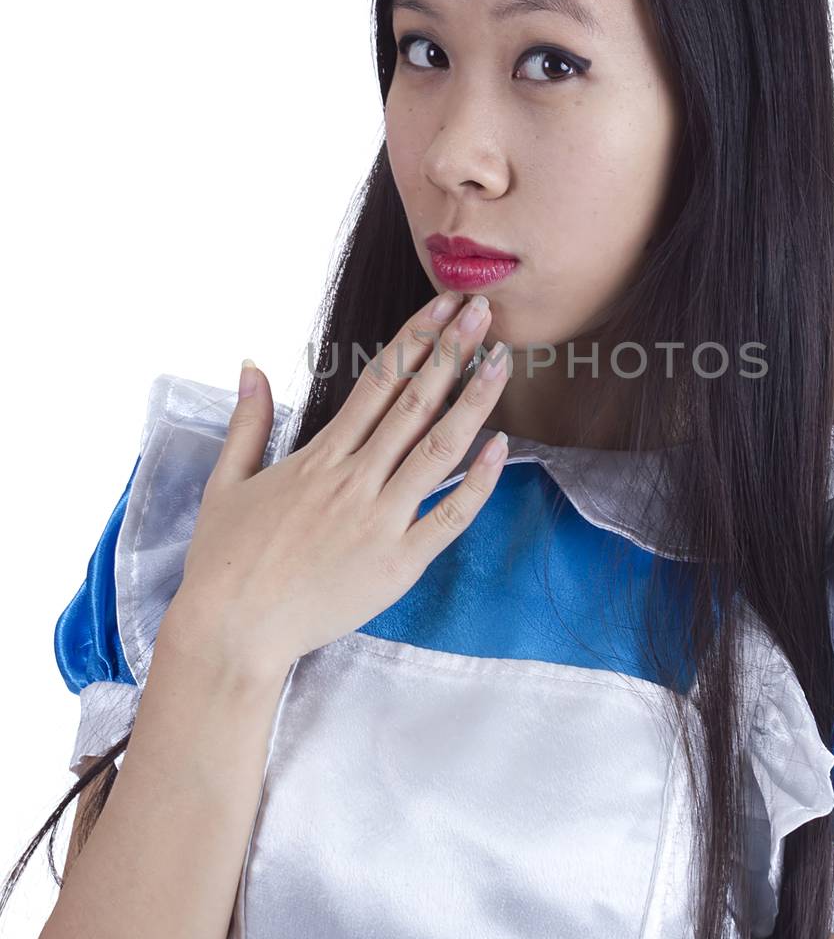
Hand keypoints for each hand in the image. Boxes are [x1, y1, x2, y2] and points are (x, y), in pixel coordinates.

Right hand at [165, 291, 509, 678]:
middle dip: (453, 352)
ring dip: (473, 402)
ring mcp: (379, 521)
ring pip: (438, 450)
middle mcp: (354, 480)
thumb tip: (251, 363)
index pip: (378, 382)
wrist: (231, 632)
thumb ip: (247, 420)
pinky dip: (478, 481)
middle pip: (414, 402)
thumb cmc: (225, 560)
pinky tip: (502, 447)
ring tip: (502, 362)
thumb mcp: (226, 481)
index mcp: (319, 456)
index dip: (415, 339)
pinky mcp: (398, 565)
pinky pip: (449, 517)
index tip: (444, 306)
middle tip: (483, 312)